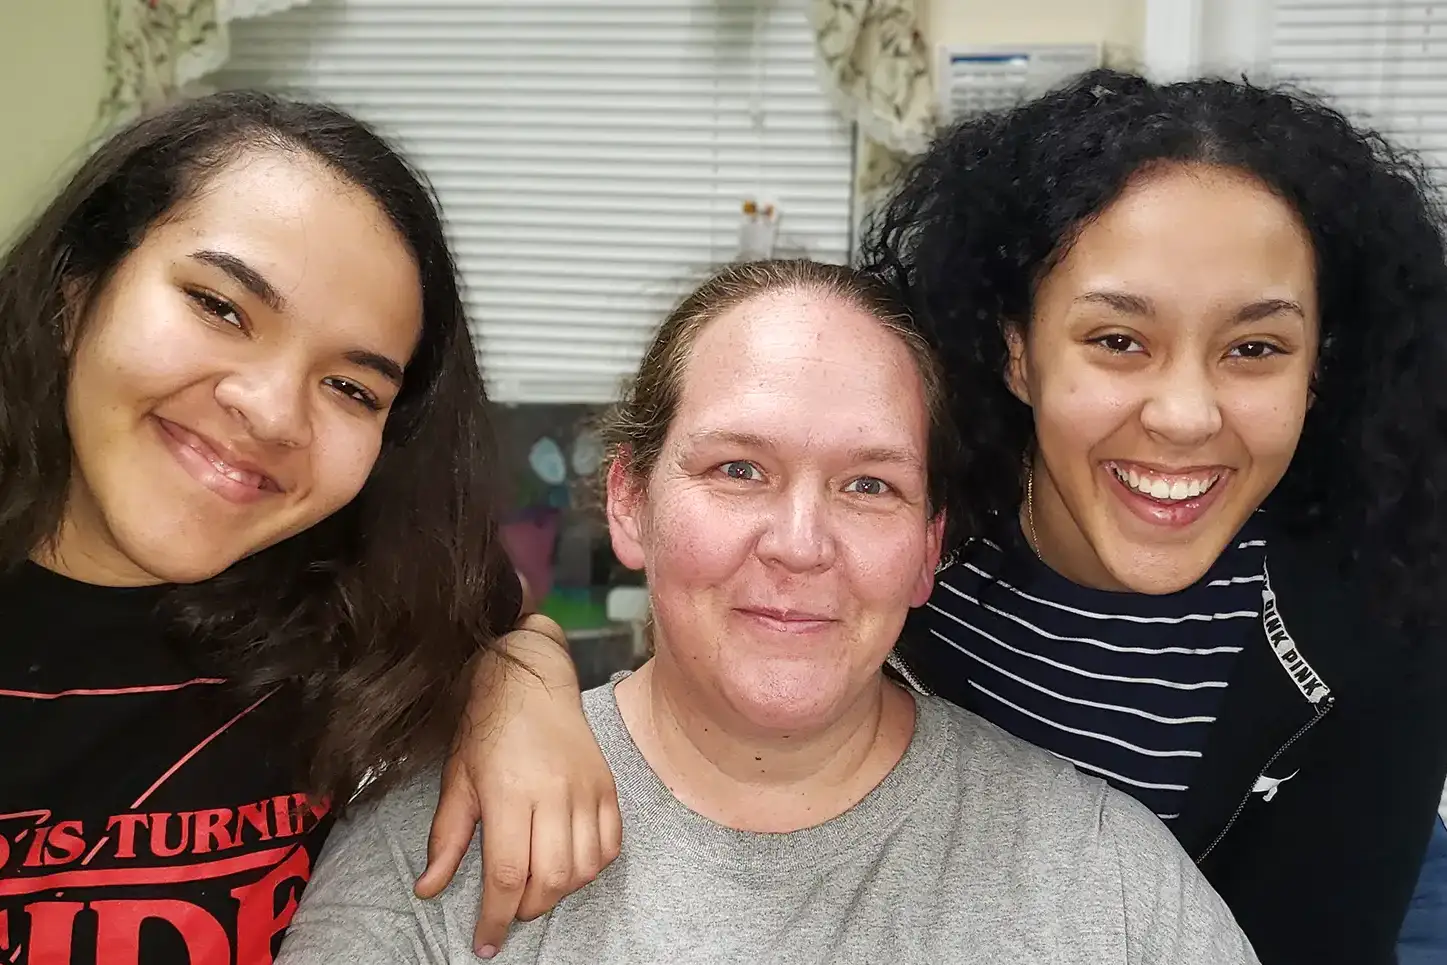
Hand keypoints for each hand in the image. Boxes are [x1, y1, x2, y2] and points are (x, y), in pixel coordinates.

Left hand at [414, 616, 621, 957]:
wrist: (530, 679)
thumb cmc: (487, 728)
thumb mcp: (457, 780)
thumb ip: (447, 838)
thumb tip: (428, 889)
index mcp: (509, 792)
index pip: (509, 873)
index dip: (496, 917)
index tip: (485, 940)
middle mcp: (553, 793)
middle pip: (551, 877)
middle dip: (527, 908)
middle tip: (509, 909)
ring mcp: (586, 789)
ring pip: (584, 868)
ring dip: (560, 892)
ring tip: (537, 888)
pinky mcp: (607, 787)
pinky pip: (610, 846)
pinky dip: (591, 869)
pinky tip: (569, 866)